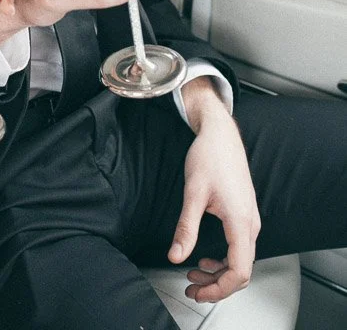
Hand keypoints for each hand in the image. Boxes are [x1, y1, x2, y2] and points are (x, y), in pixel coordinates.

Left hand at [169, 86, 260, 302]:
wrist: (221, 134)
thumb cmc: (210, 156)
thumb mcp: (193, 192)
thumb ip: (185, 227)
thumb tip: (175, 255)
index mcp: (240, 220)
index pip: (239, 271)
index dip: (219, 288)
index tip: (198, 291)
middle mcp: (250, 223)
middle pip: (241, 271)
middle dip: (217, 285)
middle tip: (191, 288)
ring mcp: (250, 219)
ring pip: (241, 260)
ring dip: (218, 273)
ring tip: (194, 275)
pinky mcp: (244, 214)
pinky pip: (240, 248)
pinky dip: (223, 259)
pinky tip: (205, 257)